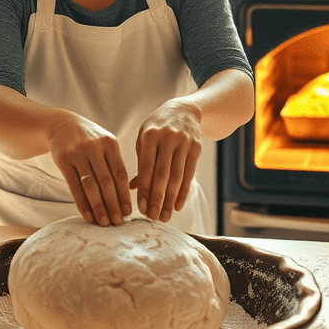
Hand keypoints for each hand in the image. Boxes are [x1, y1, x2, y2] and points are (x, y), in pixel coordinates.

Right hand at [48, 114, 131, 226]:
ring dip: (98, 207)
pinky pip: (74, 186)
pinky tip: (87, 216)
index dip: (124, 195)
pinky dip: (82, 203)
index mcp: (110, 143)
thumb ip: (115, 164)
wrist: (62, 124)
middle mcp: (95, 147)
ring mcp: (78, 153)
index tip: (128, 213)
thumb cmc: (89, 140)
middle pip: (107, 181)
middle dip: (113, 204)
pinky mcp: (63, 160)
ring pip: (91, 185)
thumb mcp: (105, 143)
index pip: (120, 173)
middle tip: (118, 223)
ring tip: (104, 223)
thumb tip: (125, 197)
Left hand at [132, 102, 201, 221]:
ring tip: (164, 217)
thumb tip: (132, 188)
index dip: (144, 190)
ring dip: (170, 199)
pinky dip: (183, 192)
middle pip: (162, 175)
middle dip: (157, 199)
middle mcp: (167, 138)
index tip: (140, 209)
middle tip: (152, 218)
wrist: (184, 110)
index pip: (146, 168)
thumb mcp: (144, 138)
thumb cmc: (157, 128)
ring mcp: (183, 142)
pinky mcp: (196, 148)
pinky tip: (177, 206)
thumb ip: (140, 162)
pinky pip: (189, 174)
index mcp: (149, 136)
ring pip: (177, 177)